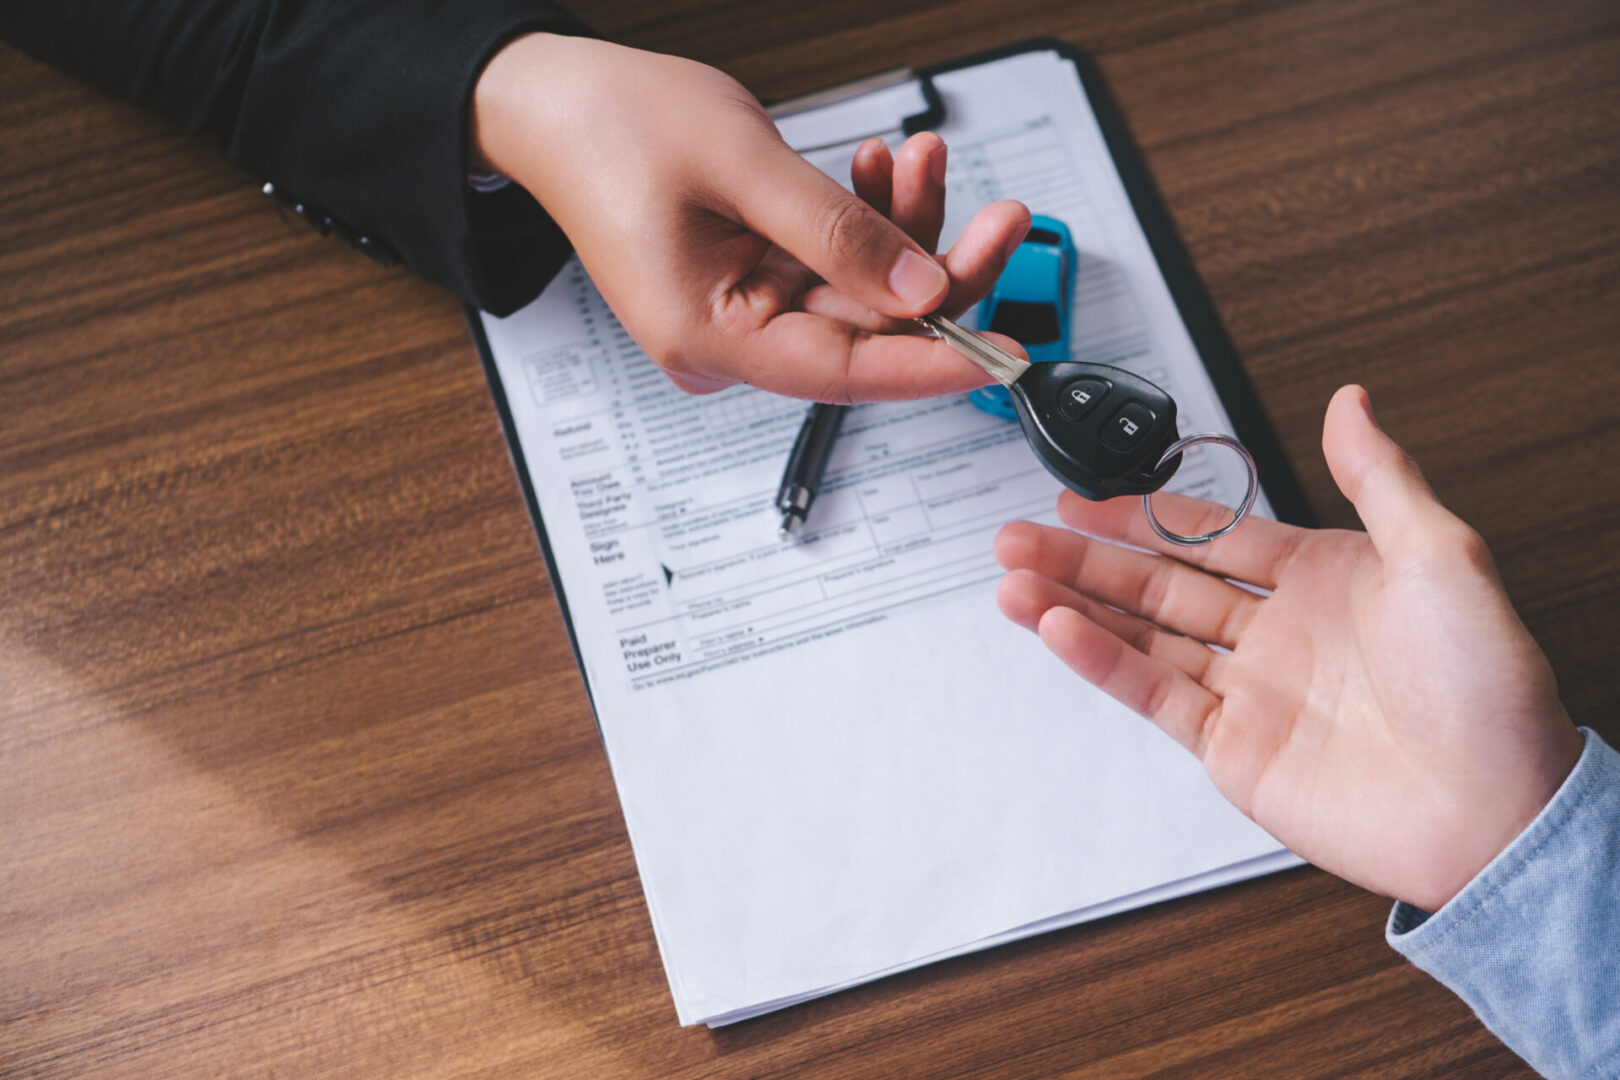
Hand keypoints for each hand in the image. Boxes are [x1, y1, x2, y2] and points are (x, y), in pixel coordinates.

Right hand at [472, 34, 1030, 400]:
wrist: (558, 103)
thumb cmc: (615, 126)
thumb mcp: (741, 165)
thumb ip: (837, 233)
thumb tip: (923, 290)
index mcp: (707, 336)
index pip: (847, 375)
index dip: (936, 363)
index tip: (1006, 352)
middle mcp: (727, 342)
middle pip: (865, 333)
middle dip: (935, 267)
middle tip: (1000, 216)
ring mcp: (742, 316)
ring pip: (859, 295)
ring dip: (903, 230)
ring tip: (920, 158)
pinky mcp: (755, 285)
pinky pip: (834, 268)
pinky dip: (866, 221)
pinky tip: (878, 169)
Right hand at [995, 385, 1582, 911]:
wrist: (1498, 814)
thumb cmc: (1491, 688)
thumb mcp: (1442, 555)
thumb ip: (1379, 476)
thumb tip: (1350, 402)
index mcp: (1323, 577)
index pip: (1205, 534)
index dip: (1139, 514)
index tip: (1080, 499)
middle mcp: (1278, 631)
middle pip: (1156, 582)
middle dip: (1082, 557)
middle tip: (1017, 536)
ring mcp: (1251, 691)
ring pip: (1141, 636)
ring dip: (1074, 606)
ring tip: (1010, 580)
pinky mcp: (1234, 749)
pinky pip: (1154, 693)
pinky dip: (1101, 661)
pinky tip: (1057, 631)